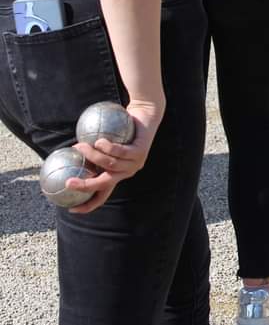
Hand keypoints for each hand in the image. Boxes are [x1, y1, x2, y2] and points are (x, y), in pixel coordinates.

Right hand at [65, 98, 165, 212]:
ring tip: (81, 146)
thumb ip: (90, 149)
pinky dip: (109, 147)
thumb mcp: (103, 141)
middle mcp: (126, 172)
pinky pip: (121, 151)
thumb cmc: (119, 127)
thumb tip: (66, 153)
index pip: (102, 195)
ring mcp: (134, 163)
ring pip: (110, 164)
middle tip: (68, 182)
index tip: (72, 210)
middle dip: (86, 186)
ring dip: (93, 156)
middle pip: (104, 184)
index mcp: (117, 174)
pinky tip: (99, 141)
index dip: (88, 206)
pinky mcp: (140, 152)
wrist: (145, 114)